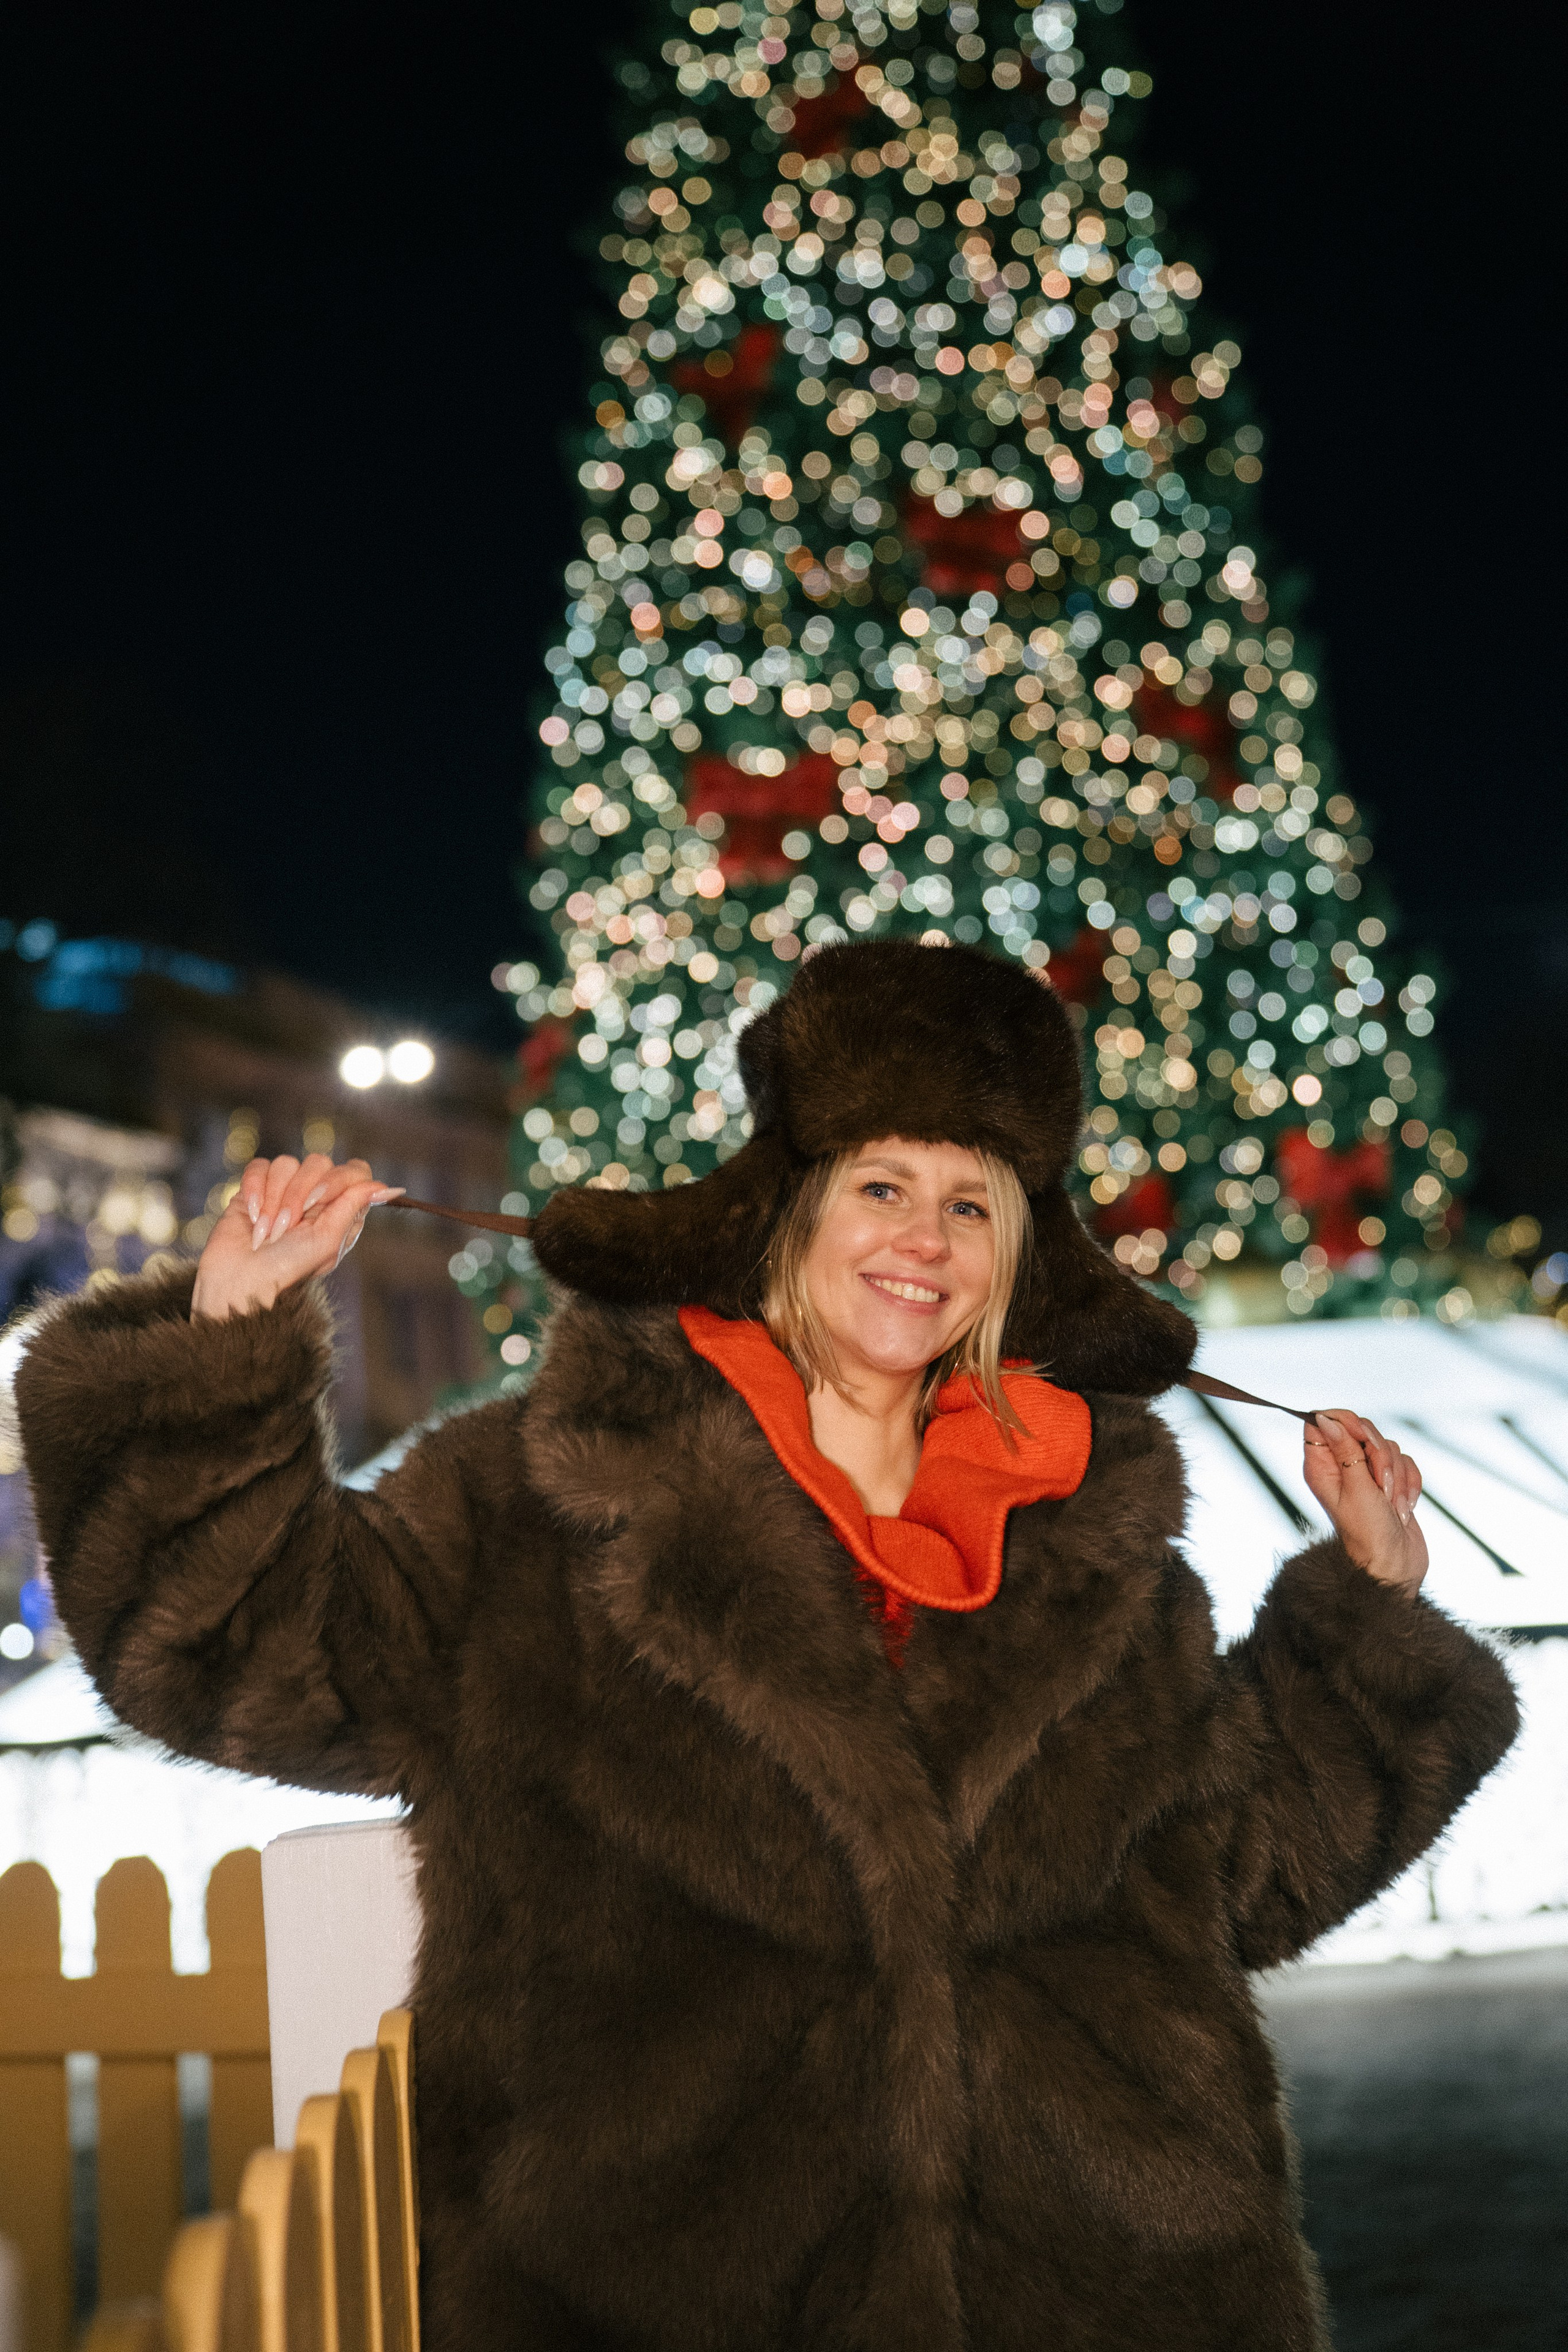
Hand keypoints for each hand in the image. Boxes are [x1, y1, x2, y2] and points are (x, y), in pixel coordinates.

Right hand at [191, 1155, 403, 1322]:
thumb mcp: (327, 1241)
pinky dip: (255, 1191)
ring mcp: (285, 1190)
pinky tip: (252, 1218)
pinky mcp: (256, 1188)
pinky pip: (260, 1167)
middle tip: (287, 1228)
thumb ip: (354, 1206)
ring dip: (274, 1200)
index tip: (319, 1201)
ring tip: (267, 1233)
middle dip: (298, 1195)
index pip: (355, 1171)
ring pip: (287, 1164)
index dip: (338, 1179)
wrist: (240, 1284)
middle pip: (319, 1163)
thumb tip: (391, 1187)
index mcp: (342, 1210)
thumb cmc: (288, 1270)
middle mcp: (317, 1197)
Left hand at [1303, 1408, 1427, 1597]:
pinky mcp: (1391, 1481)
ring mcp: (1367, 1473)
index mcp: (1322, 1467)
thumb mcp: (1356, 1489)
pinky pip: (1406, 1463)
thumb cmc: (1368, 1534)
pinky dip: (1409, 1484)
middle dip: (1379, 1454)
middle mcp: (1342, 1466)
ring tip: (1391, 1505)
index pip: (1322, 1422)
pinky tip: (1402, 1508)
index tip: (1361, 1439)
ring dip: (1396, 1476)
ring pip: (1388, 1447)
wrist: (1394, 1566)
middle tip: (1379, 1484)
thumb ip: (1345, 1450)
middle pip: (1361, 1429)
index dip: (1344, 1422)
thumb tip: (1325, 1418)